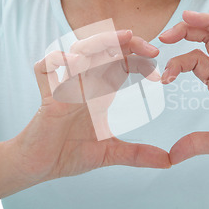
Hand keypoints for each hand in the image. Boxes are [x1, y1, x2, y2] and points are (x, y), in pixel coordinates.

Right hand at [13, 30, 170, 182]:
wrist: (39, 167)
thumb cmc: (70, 154)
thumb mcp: (110, 154)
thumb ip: (138, 155)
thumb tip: (169, 162)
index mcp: (100, 93)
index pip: (122, 64)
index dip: (141, 63)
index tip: (161, 77)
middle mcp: (84, 85)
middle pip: (102, 50)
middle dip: (126, 42)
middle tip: (150, 49)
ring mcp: (64, 88)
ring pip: (78, 51)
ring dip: (98, 43)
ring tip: (121, 41)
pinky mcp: (45, 97)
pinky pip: (44, 68)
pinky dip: (55, 61)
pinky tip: (72, 63)